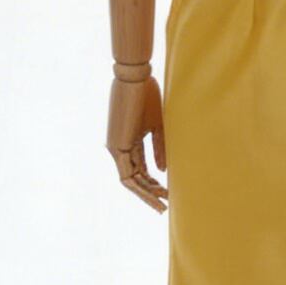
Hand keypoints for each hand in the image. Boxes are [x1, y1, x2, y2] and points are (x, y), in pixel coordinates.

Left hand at [107, 66, 166, 211]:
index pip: (140, 169)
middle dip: (151, 193)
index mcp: (129, 141)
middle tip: (166, 206)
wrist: (135, 78)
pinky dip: (141, 186)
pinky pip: (128, 175)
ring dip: (146, 194)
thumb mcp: (158, 126)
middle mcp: (119, 147)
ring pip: (130, 180)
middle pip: (135, 178)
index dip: (154, 183)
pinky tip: (156, 193)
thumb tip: (162, 171)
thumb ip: (159, 148)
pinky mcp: (116, 147)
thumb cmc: (147, 95)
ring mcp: (116, 148)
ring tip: (162, 206)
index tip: (169, 192)